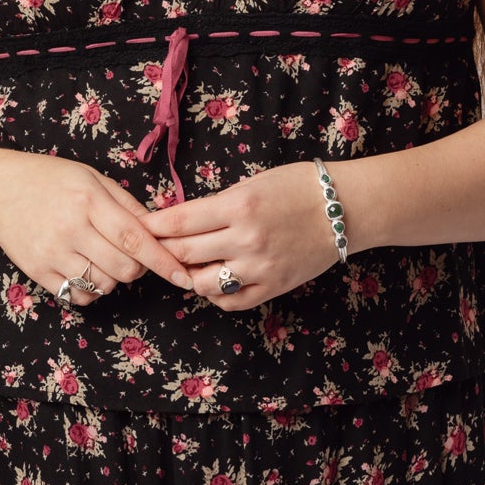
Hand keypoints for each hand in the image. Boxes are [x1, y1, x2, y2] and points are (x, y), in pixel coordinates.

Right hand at [0, 154, 193, 304]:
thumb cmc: (51, 180)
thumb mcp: (92, 178)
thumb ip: (128, 205)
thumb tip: (162, 231)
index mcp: (88, 200)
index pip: (135, 239)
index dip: (164, 261)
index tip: (184, 276)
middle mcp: (70, 228)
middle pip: (124, 268)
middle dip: (137, 268)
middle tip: (129, 254)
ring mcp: (51, 252)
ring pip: (103, 285)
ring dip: (113, 278)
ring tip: (101, 257)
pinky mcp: (37, 271)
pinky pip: (77, 296)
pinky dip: (90, 290)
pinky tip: (85, 270)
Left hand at [139, 160, 340, 309]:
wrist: (346, 208)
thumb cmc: (298, 186)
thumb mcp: (253, 183)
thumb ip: (216, 204)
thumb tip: (177, 219)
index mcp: (239, 206)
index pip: (179, 222)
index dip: (152, 225)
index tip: (138, 226)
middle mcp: (246, 239)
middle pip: (183, 253)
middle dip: (161, 250)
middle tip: (151, 248)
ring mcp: (260, 267)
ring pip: (201, 283)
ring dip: (187, 274)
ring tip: (185, 264)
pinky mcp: (273, 287)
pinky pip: (230, 302)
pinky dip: (214, 294)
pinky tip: (212, 281)